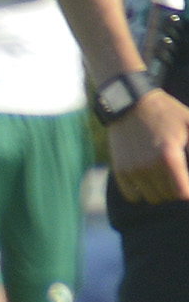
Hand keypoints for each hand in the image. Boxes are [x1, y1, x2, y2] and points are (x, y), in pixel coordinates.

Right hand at [108, 89, 188, 203]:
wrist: (130, 103)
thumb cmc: (168, 114)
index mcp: (168, 156)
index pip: (182, 193)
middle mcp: (147, 166)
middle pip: (168, 196)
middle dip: (178, 189)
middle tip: (180, 174)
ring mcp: (131, 170)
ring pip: (152, 197)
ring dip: (162, 191)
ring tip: (166, 175)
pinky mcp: (119, 170)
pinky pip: (133, 196)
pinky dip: (143, 192)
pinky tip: (150, 178)